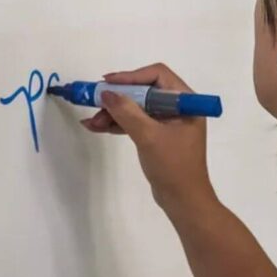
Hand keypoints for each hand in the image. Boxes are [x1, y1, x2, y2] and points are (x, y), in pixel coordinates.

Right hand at [81, 63, 215, 215]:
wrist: (184, 201)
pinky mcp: (159, 136)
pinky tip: (97, 127)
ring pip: (137, 108)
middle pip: (144, 91)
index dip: (131, 77)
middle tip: (93, 102)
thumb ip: (127, 112)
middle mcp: (178, 107)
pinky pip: (136, 122)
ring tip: (90, 122)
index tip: (107, 83)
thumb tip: (106, 93)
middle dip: (118, 98)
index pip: (157, 75)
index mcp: (185, 102)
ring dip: (114, 112)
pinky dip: (118, 124)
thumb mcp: (148, 136)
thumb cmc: (173, 166)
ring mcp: (168, 122)